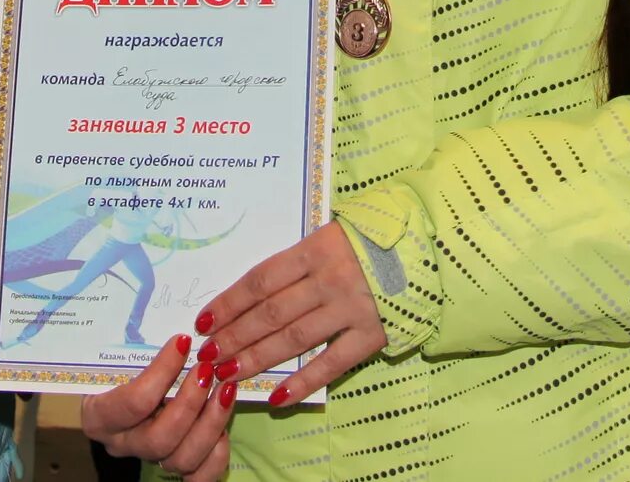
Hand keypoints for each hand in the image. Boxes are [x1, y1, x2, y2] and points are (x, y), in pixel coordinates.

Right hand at [79, 332, 233, 481]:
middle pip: (159, 440)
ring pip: (182, 459)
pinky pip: (200, 476)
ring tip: (225, 388)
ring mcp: (149, 459)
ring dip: (211, 423)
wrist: (120, 388)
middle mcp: (122, 444)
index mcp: (100, 417)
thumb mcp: (117, 355)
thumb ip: (137, 349)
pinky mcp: (174, 467)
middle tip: (207, 370)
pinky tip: (223, 422)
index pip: (133, 402)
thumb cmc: (117, 365)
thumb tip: (176, 335)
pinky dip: (217, 453)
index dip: (162, 373)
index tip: (183, 342)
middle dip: (190, 404)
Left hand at [199, 220, 383, 405]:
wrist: (426, 247)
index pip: (259, 280)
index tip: (203, 322)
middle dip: (234, 336)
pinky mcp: (372, 334)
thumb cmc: (369, 239)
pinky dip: (303, 381)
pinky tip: (278, 395)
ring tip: (228, 374)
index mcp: (314, 249)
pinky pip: (332, 363)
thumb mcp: (329, 235)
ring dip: (257, 358)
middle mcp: (328, 279)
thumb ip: (296, 261)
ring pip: (294, 338)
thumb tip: (251, 292)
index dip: (228, 303)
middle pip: (270, 312)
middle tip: (207, 355)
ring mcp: (350, 308)